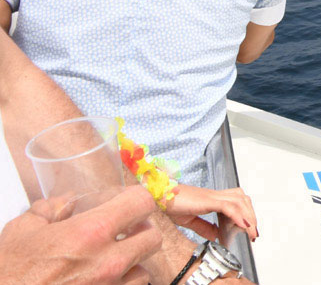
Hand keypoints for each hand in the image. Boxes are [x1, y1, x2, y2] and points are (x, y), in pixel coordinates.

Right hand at [0, 185, 159, 284]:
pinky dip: (122, 284)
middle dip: (141, 231)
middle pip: (153, 237)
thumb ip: (51, 209)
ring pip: (145, 269)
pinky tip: (105, 279)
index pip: (141, 203)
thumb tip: (67, 202)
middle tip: (125, 231)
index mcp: (90, 233)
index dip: (136, 199)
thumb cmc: (10, 273)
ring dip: (133, 262)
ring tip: (113, 260)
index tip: (128, 201)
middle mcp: (107, 261)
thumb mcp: (23, 231)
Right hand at [165, 184, 258, 241]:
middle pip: (242, 200)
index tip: (249, 228)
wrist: (158, 197)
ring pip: (240, 201)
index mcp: (212, 199)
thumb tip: (216, 235)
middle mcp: (215, 195)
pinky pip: (228, 206)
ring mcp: (212, 196)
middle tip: (254, 232)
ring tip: (251, 231)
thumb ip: (204, 227)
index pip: (237, 201)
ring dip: (248, 217)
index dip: (246, 213)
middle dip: (251, 216)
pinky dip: (238, 215)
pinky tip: (242, 225)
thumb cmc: (171, 205)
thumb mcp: (190, 220)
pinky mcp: (208, 200)